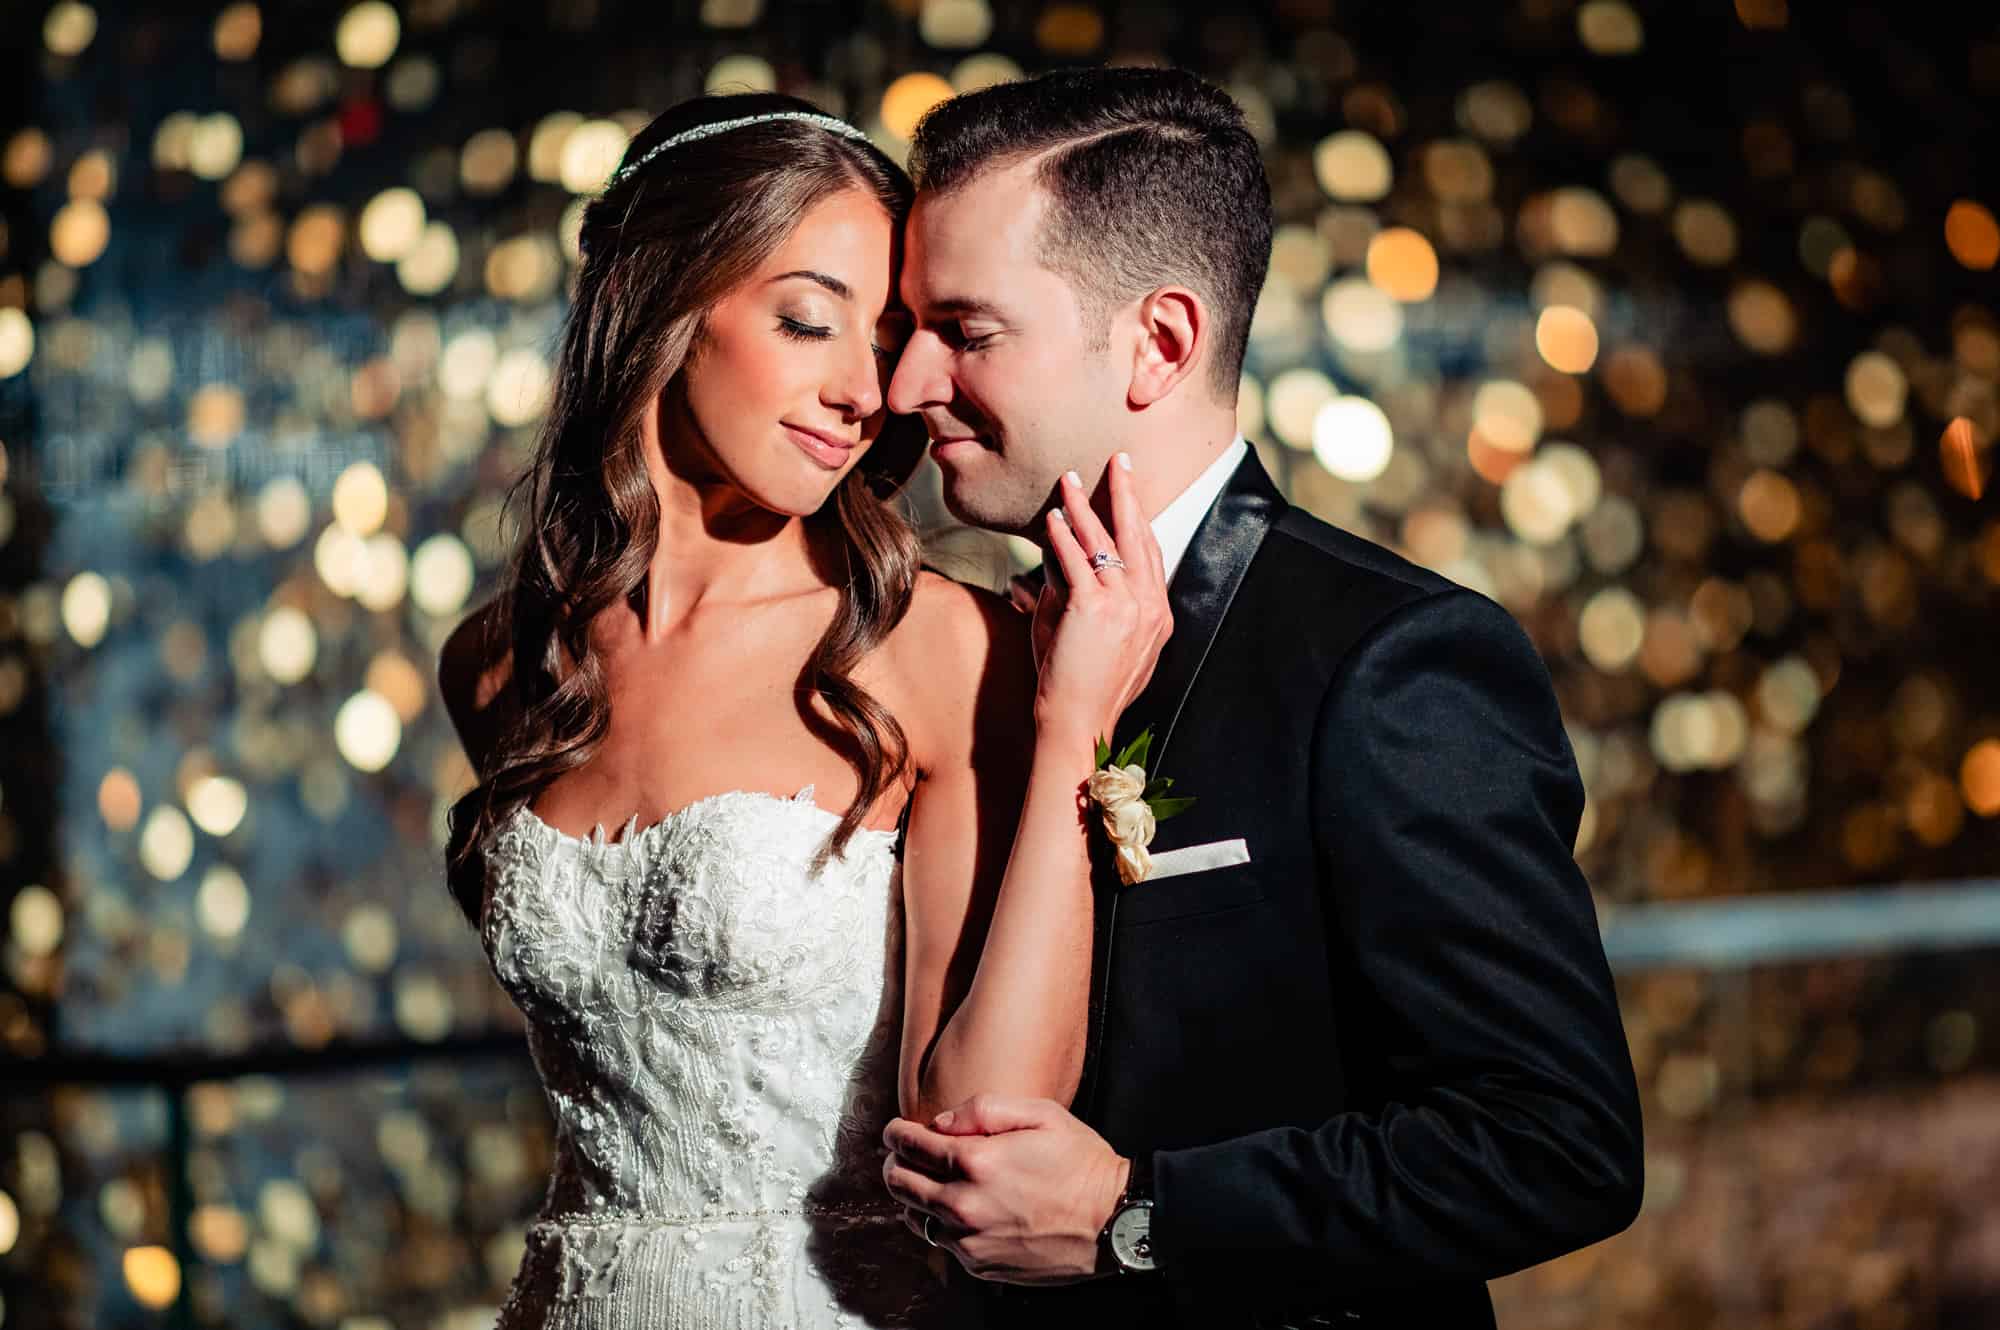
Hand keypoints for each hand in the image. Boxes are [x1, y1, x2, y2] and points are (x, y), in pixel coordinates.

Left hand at [882, 1094, 1129, 1284]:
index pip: (910, 1146)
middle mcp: (965, 1204)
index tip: (896, 1130)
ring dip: (915, 1197)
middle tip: (902, 1154)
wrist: (1113, 1220)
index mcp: (976, 1161)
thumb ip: (983, 1109)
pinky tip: (960, 1211)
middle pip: (901, 1184)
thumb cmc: (1081, 1162)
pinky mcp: (981, 1265)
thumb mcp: (1041, 1113)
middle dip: (895, 1164)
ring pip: (916, 1217)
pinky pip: (943, 1243)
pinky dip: (942, 1225)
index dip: (896, 1133)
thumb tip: (941, 1123)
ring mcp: (970, 1240)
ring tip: (929, 1183)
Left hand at [1031, 455, 1170, 743]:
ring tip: (1070, 480)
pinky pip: (1078, 562)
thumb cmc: (1084, 689)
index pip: (1150, 554)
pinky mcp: (1095, 610)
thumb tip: (1054, 569)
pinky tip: (1054, 518)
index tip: (1131, 492)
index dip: (1139, 520)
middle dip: (1127, 493)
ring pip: (1106, 543)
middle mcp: (1149, 607)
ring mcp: (1126, 607)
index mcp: (1158, 616)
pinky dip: (1065, 536)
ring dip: (1086, 506)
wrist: (1080, 723)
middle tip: (1120, 460)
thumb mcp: (1099, 643)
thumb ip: (1086, 603)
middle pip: (1138, 536)